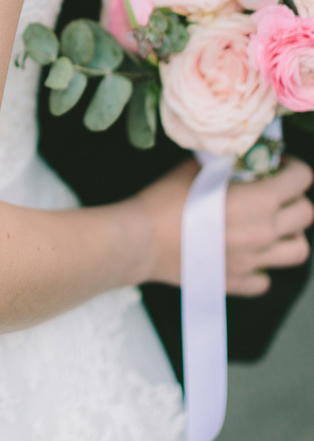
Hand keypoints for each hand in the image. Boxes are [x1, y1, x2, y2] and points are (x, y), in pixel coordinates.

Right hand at [136, 157, 313, 295]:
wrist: (142, 240)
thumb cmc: (166, 200)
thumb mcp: (198, 167)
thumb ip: (227, 164)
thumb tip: (240, 157)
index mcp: (260, 201)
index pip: (302, 179)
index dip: (293, 168)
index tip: (279, 166)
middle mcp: (265, 233)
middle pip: (306, 214)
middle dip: (294, 198)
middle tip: (274, 192)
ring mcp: (254, 262)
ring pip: (298, 251)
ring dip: (289, 234)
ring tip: (269, 225)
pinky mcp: (237, 282)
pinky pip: (265, 279)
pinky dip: (262, 267)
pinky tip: (245, 254)